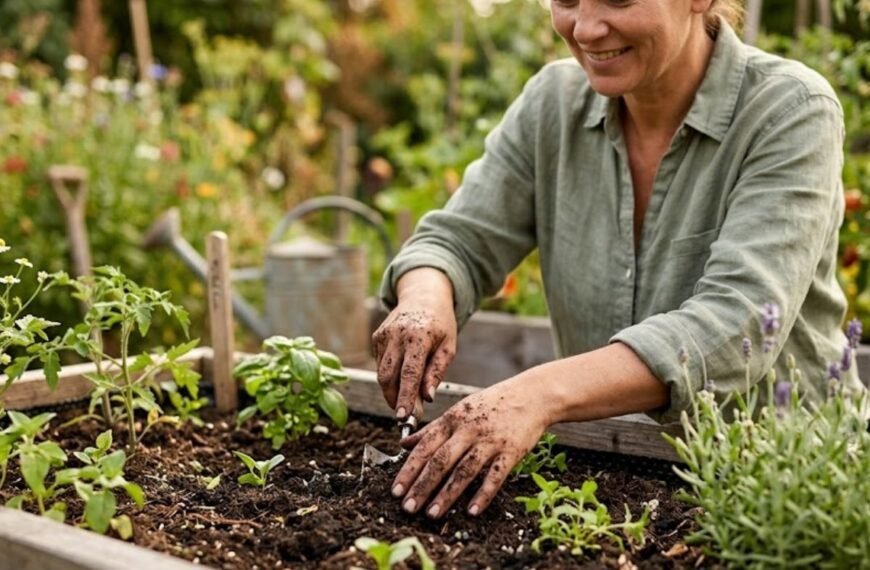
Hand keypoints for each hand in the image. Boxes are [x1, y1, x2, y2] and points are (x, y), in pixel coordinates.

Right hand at [372, 270, 456, 416]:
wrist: (423, 296)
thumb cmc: (441, 325)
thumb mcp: (448, 347)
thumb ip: (436, 372)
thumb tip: (426, 398)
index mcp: (418, 337)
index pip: (409, 373)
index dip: (405, 397)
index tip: (404, 417)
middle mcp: (397, 335)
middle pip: (388, 376)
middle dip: (394, 400)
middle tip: (408, 415)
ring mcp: (383, 335)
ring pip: (381, 373)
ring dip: (392, 391)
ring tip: (407, 398)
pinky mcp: (376, 337)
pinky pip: (380, 364)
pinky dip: (390, 375)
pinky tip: (402, 372)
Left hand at [390, 376, 550, 518]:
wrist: (532, 395)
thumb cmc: (491, 404)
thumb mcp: (459, 410)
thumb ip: (432, 429)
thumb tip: (403, 444)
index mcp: (453, 418)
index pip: (425, 446)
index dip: (409, 469)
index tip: (395, 490)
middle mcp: (469, 429)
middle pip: (441, 461)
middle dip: (422, 486)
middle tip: (408, 507)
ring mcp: (491, 440)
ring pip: (465, 470)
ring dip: (447, 494)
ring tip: (432, 514)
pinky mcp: (511, 451)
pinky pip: (495, 475)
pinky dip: (483, 494)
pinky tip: (471, 511)